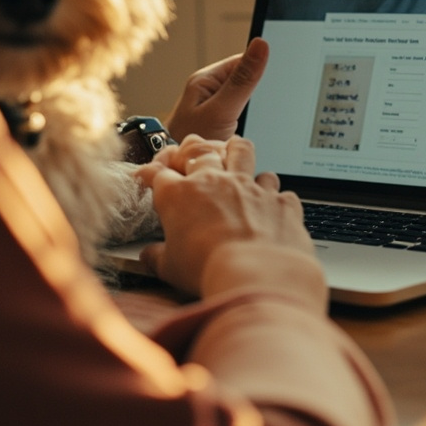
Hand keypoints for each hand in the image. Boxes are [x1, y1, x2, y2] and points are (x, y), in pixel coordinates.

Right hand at [135, 135, 313, 296]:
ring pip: (241, 152)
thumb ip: (157, 258)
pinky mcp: (277, 199)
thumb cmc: (209, 271)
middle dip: (191, 150)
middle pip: (199, 151)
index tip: (148, 175)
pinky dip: (272, 193)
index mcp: (180, 196)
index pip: (159, 174)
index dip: (151, 173)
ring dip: (236, 151)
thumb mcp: (170, 268)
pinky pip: (275, 186)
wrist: (257, 274)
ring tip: (235, 151)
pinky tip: (270, 201)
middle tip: (189, 156)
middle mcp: (215, 182)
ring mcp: (249, 187)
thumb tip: (149, 257)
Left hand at [164, 37, 268, 140]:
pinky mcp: (216, 118)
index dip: (260, 71)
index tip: (273, 87)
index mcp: (206, 78)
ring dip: (252, 108)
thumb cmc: (190, 141)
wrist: (174, 171)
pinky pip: (239, 111)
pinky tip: (244, 131)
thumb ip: (242, 80)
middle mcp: (208, 88)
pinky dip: (245, 120)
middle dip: (257, 93)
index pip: (243, 60)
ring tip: (249, 124)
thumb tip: (261, 45)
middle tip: (258, 113)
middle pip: (244, 78)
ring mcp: (212, 103)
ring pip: (243, 96)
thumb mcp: (221, 110)